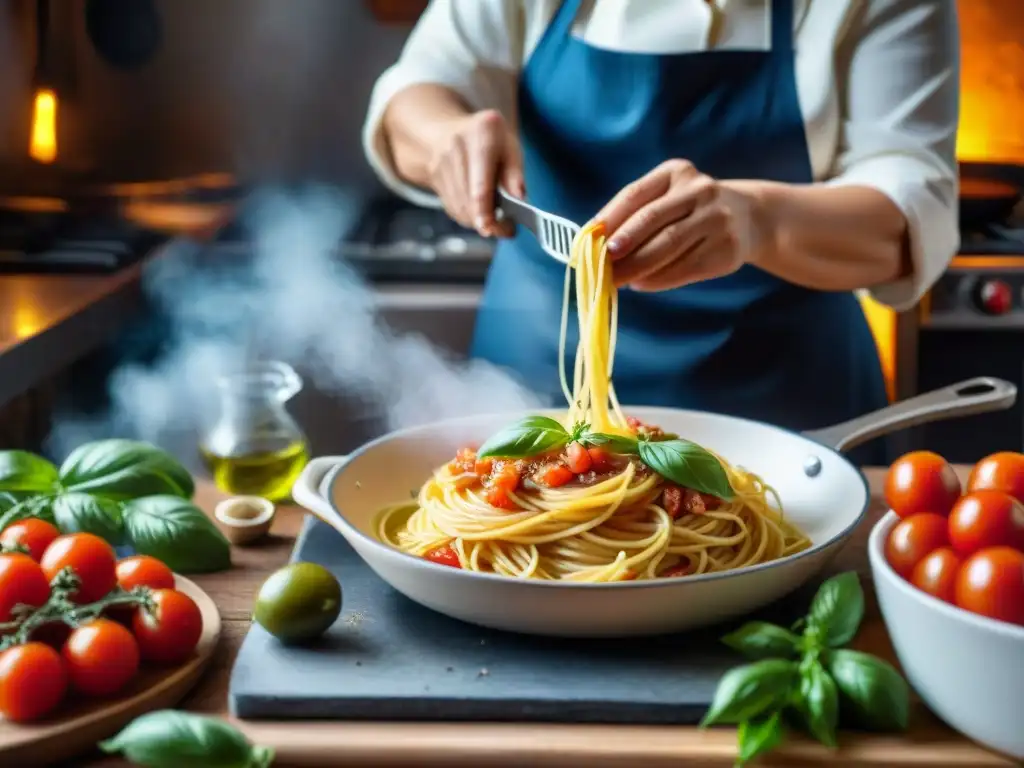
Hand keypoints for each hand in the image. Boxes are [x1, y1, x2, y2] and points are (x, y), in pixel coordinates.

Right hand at [427, 109, 525, 237]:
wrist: (450, 128)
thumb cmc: (488, 139)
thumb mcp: (511, 146)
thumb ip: (515, 173)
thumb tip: (519, 199)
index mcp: (481, 134)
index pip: (480, 181)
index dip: (484, 209)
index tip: (493, 228)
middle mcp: (456, 148)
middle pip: (468, 199)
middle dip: (487, 221)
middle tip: (506, 229)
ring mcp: (441, 163)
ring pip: (459, 207)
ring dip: (478, 221)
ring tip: (495, 220)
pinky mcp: (434, 178)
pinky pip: (452, 207)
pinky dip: (468, 216)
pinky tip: (478, 211)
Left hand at [593, 160, 773, 290]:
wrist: (748, 217)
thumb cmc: (690, 210)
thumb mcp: (667, 198)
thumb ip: (635, 214)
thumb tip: (596, 244)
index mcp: (676, 172)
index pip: (635, 194)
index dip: (610, 218)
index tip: (590, 239)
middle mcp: (699, 190)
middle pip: (651, 220)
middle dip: (622, 246)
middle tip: (600, 265)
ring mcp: (717, 219)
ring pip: (667, 246)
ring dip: (636, 267)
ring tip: (615, 280)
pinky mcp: (726, 250)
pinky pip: (684, 268)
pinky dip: (658, 279)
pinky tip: (641, 284)